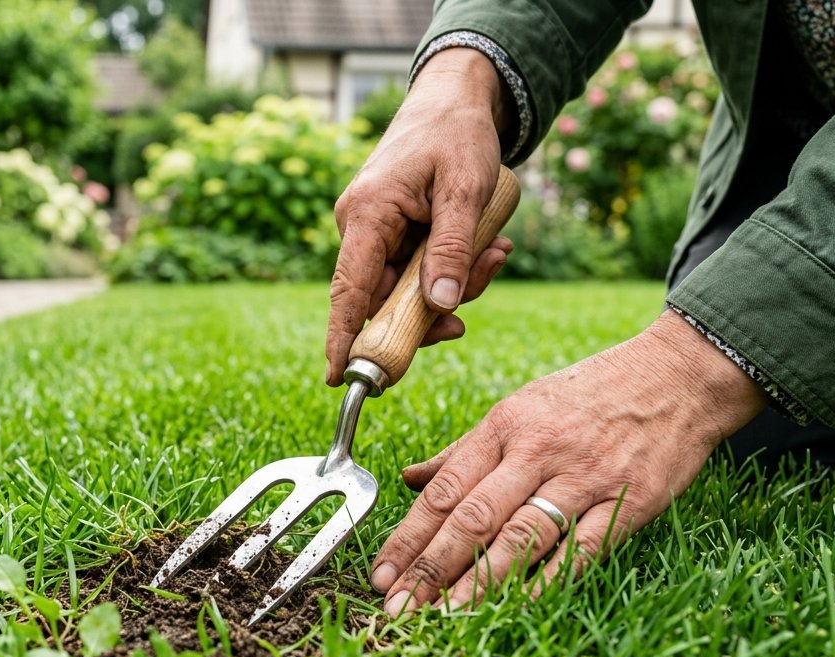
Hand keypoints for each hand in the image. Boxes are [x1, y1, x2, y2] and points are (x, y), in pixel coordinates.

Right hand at [326, 49, 515, 385]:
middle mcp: (361, 227)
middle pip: (384, 299)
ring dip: (453, 285)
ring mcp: (376, 231)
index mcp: (367, 215)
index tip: (338, 380)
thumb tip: (441, 307)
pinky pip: (419, 270)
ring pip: (408, 288)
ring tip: (496, 253)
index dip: (342, 339)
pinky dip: (453, 267)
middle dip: (431, 312)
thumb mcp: (466, 190)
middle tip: (469, 315)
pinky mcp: (394, 232)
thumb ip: (452, 249)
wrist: (455, 99)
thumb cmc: (457, 135)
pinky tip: (489, 247)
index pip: (348, 291)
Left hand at [370, 311, 767, 613]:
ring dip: (480, 582)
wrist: (678, 374)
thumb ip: (463, 450)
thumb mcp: (520, 406)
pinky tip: (517, 607)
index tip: (382, 575)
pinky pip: (583, 548)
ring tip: (445, 617)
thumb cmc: (590, 394)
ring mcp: (585, 476)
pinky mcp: (630, 500)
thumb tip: (408, 479)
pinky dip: (549, 580)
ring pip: (522, 536)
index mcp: (504, 425)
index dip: (409, 536)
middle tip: (400, 608)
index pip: (444, 489)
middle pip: (474, 517)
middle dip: (431, 567)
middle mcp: (538, 450)